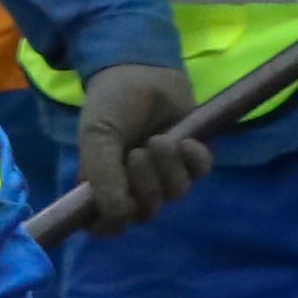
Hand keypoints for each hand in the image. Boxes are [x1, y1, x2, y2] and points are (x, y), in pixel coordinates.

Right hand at [72, 62, 209, 232]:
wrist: (142, 71)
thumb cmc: (112, 104)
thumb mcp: (97, 136)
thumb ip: (101, 175)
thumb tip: (116, 215)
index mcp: (103, 186)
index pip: (106, 226)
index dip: (112, 223)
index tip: (117, 208)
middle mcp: (134, 186)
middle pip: (146, 213)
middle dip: (145, 185)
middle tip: (137, 153)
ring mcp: (165, 174)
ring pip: (175, 194)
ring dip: (168, 167)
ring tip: (160, 139)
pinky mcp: (192, 159)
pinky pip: (200, 174)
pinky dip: (193, 158)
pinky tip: (184, 140)